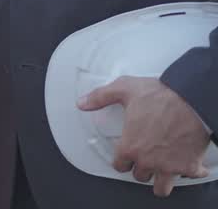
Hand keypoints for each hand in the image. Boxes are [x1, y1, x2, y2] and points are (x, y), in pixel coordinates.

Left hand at [79, 76, 211, 196]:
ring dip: (161, 180)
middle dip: (141, 168)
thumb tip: (83, 103)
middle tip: (145, 159)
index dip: (122, 160)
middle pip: (140, 175)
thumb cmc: (161, 96)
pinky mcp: (190, 166)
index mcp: (130, 146)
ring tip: (162, 171)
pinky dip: (192, 172)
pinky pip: (191, 177)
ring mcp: (169, 166)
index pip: (119, 165)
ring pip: (161, 187)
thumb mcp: (123, 89)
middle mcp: (148, 161)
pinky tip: (191, 165)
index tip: (126, 157)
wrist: (192, 99)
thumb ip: (100, 97)